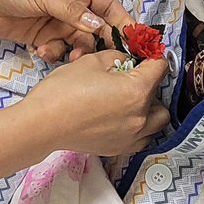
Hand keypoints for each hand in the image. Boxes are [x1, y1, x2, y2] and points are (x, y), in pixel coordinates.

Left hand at [0, 0, 131, 61]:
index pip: (108, 5)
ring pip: (79, 44)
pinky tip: (42, 53)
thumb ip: (72, 12)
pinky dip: (55, 54)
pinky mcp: (44, 38)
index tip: (135, 41)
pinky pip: (59, 50)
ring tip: (70, 60)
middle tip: (104, 61)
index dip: (123, 22)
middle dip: (101, 44)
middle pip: (98, 29)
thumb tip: (99, 26)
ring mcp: (58, 23)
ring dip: (77, 53)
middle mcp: (73, 7)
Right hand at [20, 50, 170, 156]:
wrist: (42, 123)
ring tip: (129, 100)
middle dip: (150, 84)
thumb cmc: (62, 91)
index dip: (152, 57)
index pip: (159, 68)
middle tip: (131, 77)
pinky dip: (140, 127)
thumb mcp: (91, 61)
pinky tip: (122, 118)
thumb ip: (116, 57)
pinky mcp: (120, 148)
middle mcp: (140, 116)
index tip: (146, 55)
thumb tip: (126, 61)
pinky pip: (143, 137)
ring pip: (157, 121)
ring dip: (150, 108)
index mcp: (136, 91)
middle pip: (160, 97)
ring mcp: (131, 136)